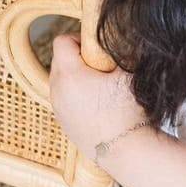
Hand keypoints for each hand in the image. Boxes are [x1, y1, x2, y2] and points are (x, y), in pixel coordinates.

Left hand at [49, 33, 147, 163]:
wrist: (128, 153)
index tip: (95, 48)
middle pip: (59, 59)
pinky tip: (95, 103)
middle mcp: (57, 91)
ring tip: (98, 85)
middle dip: (77, 57)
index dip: (78, 38)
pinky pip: (63, 98)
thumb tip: (117, 33)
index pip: (62, 41)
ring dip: (75, 76)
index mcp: (69, 74)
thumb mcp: (127, 72)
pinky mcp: (63, 124)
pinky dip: (75, 95)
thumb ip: (118, 49)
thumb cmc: (128, 111)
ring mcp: (58, 109)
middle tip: (99, 65)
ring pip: (60, 80)